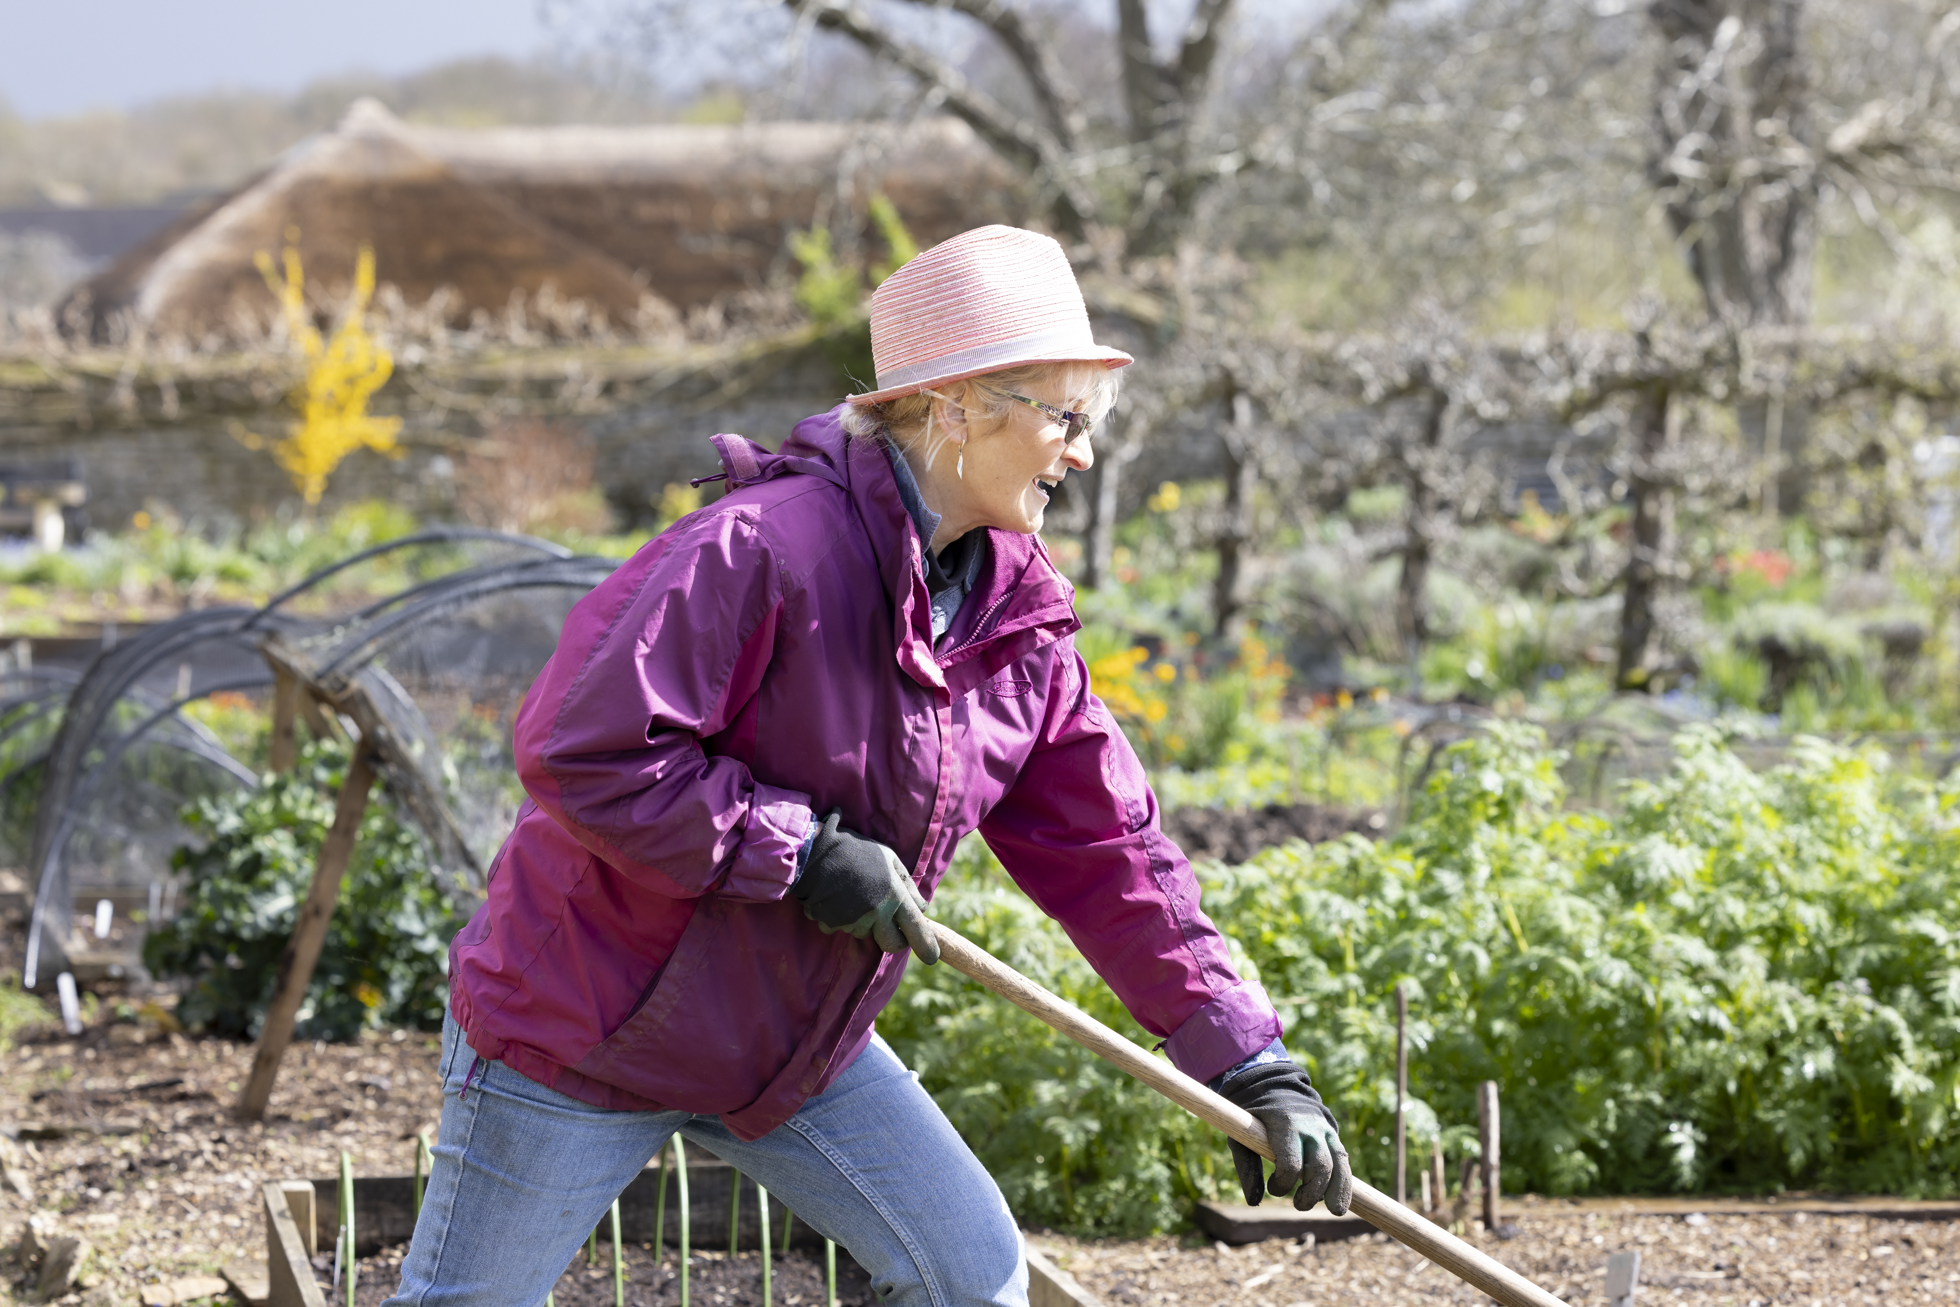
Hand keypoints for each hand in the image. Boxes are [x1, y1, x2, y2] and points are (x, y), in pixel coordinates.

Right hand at [791, 810, 939, 963]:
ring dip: (863, 922)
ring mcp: (853, 921)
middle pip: (891, 944)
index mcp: (894, 896)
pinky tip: (836, 897)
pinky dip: (840, 918)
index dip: (927, 946)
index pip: (917, 929)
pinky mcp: (832, 924)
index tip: (931, 958)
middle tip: (888, 924)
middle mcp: (876, 913)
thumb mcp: (889, 859)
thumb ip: (908, 885)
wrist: (815, 850)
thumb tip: (922, 908)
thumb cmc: (857, 851)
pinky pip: (841, 929)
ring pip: (864, 933)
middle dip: (893, 939)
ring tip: (853, 894)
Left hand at [1218, 1062, 1352, 1214]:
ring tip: (1335, 1210)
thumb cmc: (1254, 1117)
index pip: (1291, 1164)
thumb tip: (1253, 1202)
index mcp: (1285, 1125)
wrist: (1275, 1086)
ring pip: (1340, 1164)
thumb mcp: (1241, 1138)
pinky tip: (1340, 1201)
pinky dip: (1344, 1182)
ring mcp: (1325, 1130)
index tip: (1272, 1187)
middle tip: (1299, 1205)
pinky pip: (1343, 1160)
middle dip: (1312, 1193)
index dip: (1282, 1183)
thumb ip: (1246, 1169)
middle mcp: (1310, 1127)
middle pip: (1320, 1167)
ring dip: (1338, 1191)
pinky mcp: (1333, 1134)